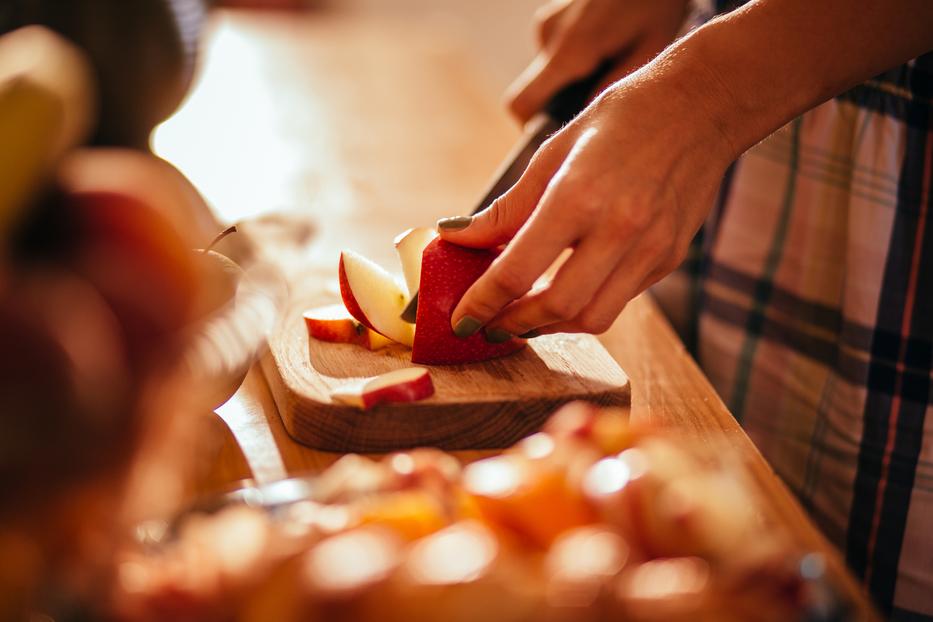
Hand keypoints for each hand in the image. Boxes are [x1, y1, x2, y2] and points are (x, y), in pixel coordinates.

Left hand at [438, 70, 734, 339]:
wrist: (703, 107)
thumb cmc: (622, 119)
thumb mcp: (553, 152)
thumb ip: (506, 208)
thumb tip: (456, 236)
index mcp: (579, 195)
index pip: (517, 270)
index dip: (482, 303)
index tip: (462, 319)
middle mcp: (619, 229)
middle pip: (558, 307)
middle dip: (515, 324)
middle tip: (490, 324)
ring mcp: (651, 248)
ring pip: (594, 317)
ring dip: (551, 325)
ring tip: (524, 316)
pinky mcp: (669, 258)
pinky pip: (620, 298)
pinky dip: (585, 304)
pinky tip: (566, 289)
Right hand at [507, 0, 690, 122]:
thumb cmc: (658, 3)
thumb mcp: (650, 50)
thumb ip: (614, 88)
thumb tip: (585, 117)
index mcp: (571, 50)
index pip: (522, 104)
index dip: (530, 127)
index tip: (557, 132)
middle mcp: (550, 36)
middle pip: (536, 91)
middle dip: (562, 101)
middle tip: (602, 92)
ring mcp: (547, 23)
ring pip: (548, 72)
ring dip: (572, 78)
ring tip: (613, 60)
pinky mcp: (552, 16)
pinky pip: (554, 53)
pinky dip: (574, 60)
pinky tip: (606, 46)